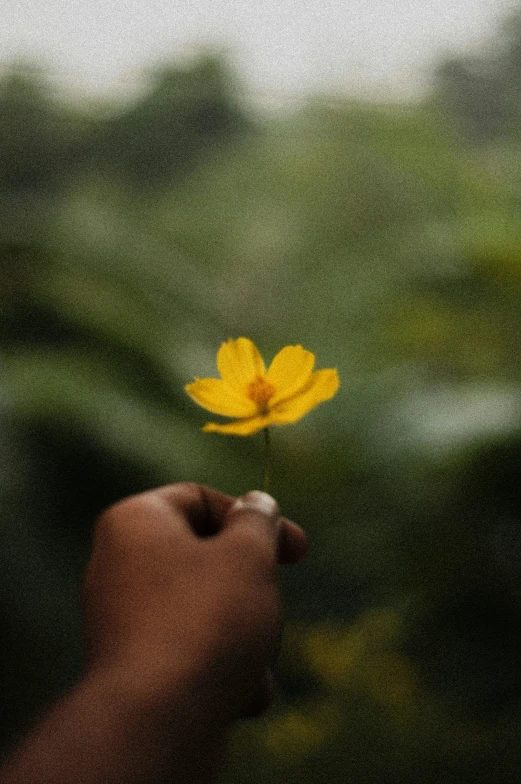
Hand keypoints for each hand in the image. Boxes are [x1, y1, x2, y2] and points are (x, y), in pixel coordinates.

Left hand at [82, 482, 306, 722]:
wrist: (160, 722)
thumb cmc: (206, 620)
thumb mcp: (248, 554)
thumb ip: (258, 520)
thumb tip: (257, 504)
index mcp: (134, 522)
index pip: (199, 499)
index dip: (254, 517)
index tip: (297, 549)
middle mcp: (118, 566)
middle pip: (206, 558)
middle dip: (251, 586)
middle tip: (273, 605)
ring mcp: (122, 619)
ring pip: (206, 609)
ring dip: (244, 633)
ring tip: (254, 658)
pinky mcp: (134, 667)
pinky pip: (190, 650)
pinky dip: (221, 667)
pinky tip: (240, 694)